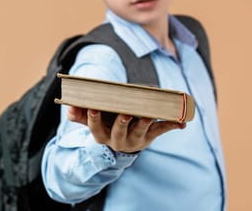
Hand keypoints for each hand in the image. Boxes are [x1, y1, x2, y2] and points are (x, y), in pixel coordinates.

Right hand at [67, 106, 185, 152]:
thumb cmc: (106, 125)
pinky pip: (162, 129)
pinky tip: (182, 121)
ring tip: (150, 113)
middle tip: (125, 111)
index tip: (93, 107)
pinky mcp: (151, 135)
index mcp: (102, 135)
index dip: (94, 118)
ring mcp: (136, 138)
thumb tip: (68, 107)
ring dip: (146, 122)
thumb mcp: (93, 122)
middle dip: (122, 121)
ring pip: (141, 130)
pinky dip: (173, 124)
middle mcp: (119, 139)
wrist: (124, 143)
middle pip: (119, 131)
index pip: (96, 127)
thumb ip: (80, 115)